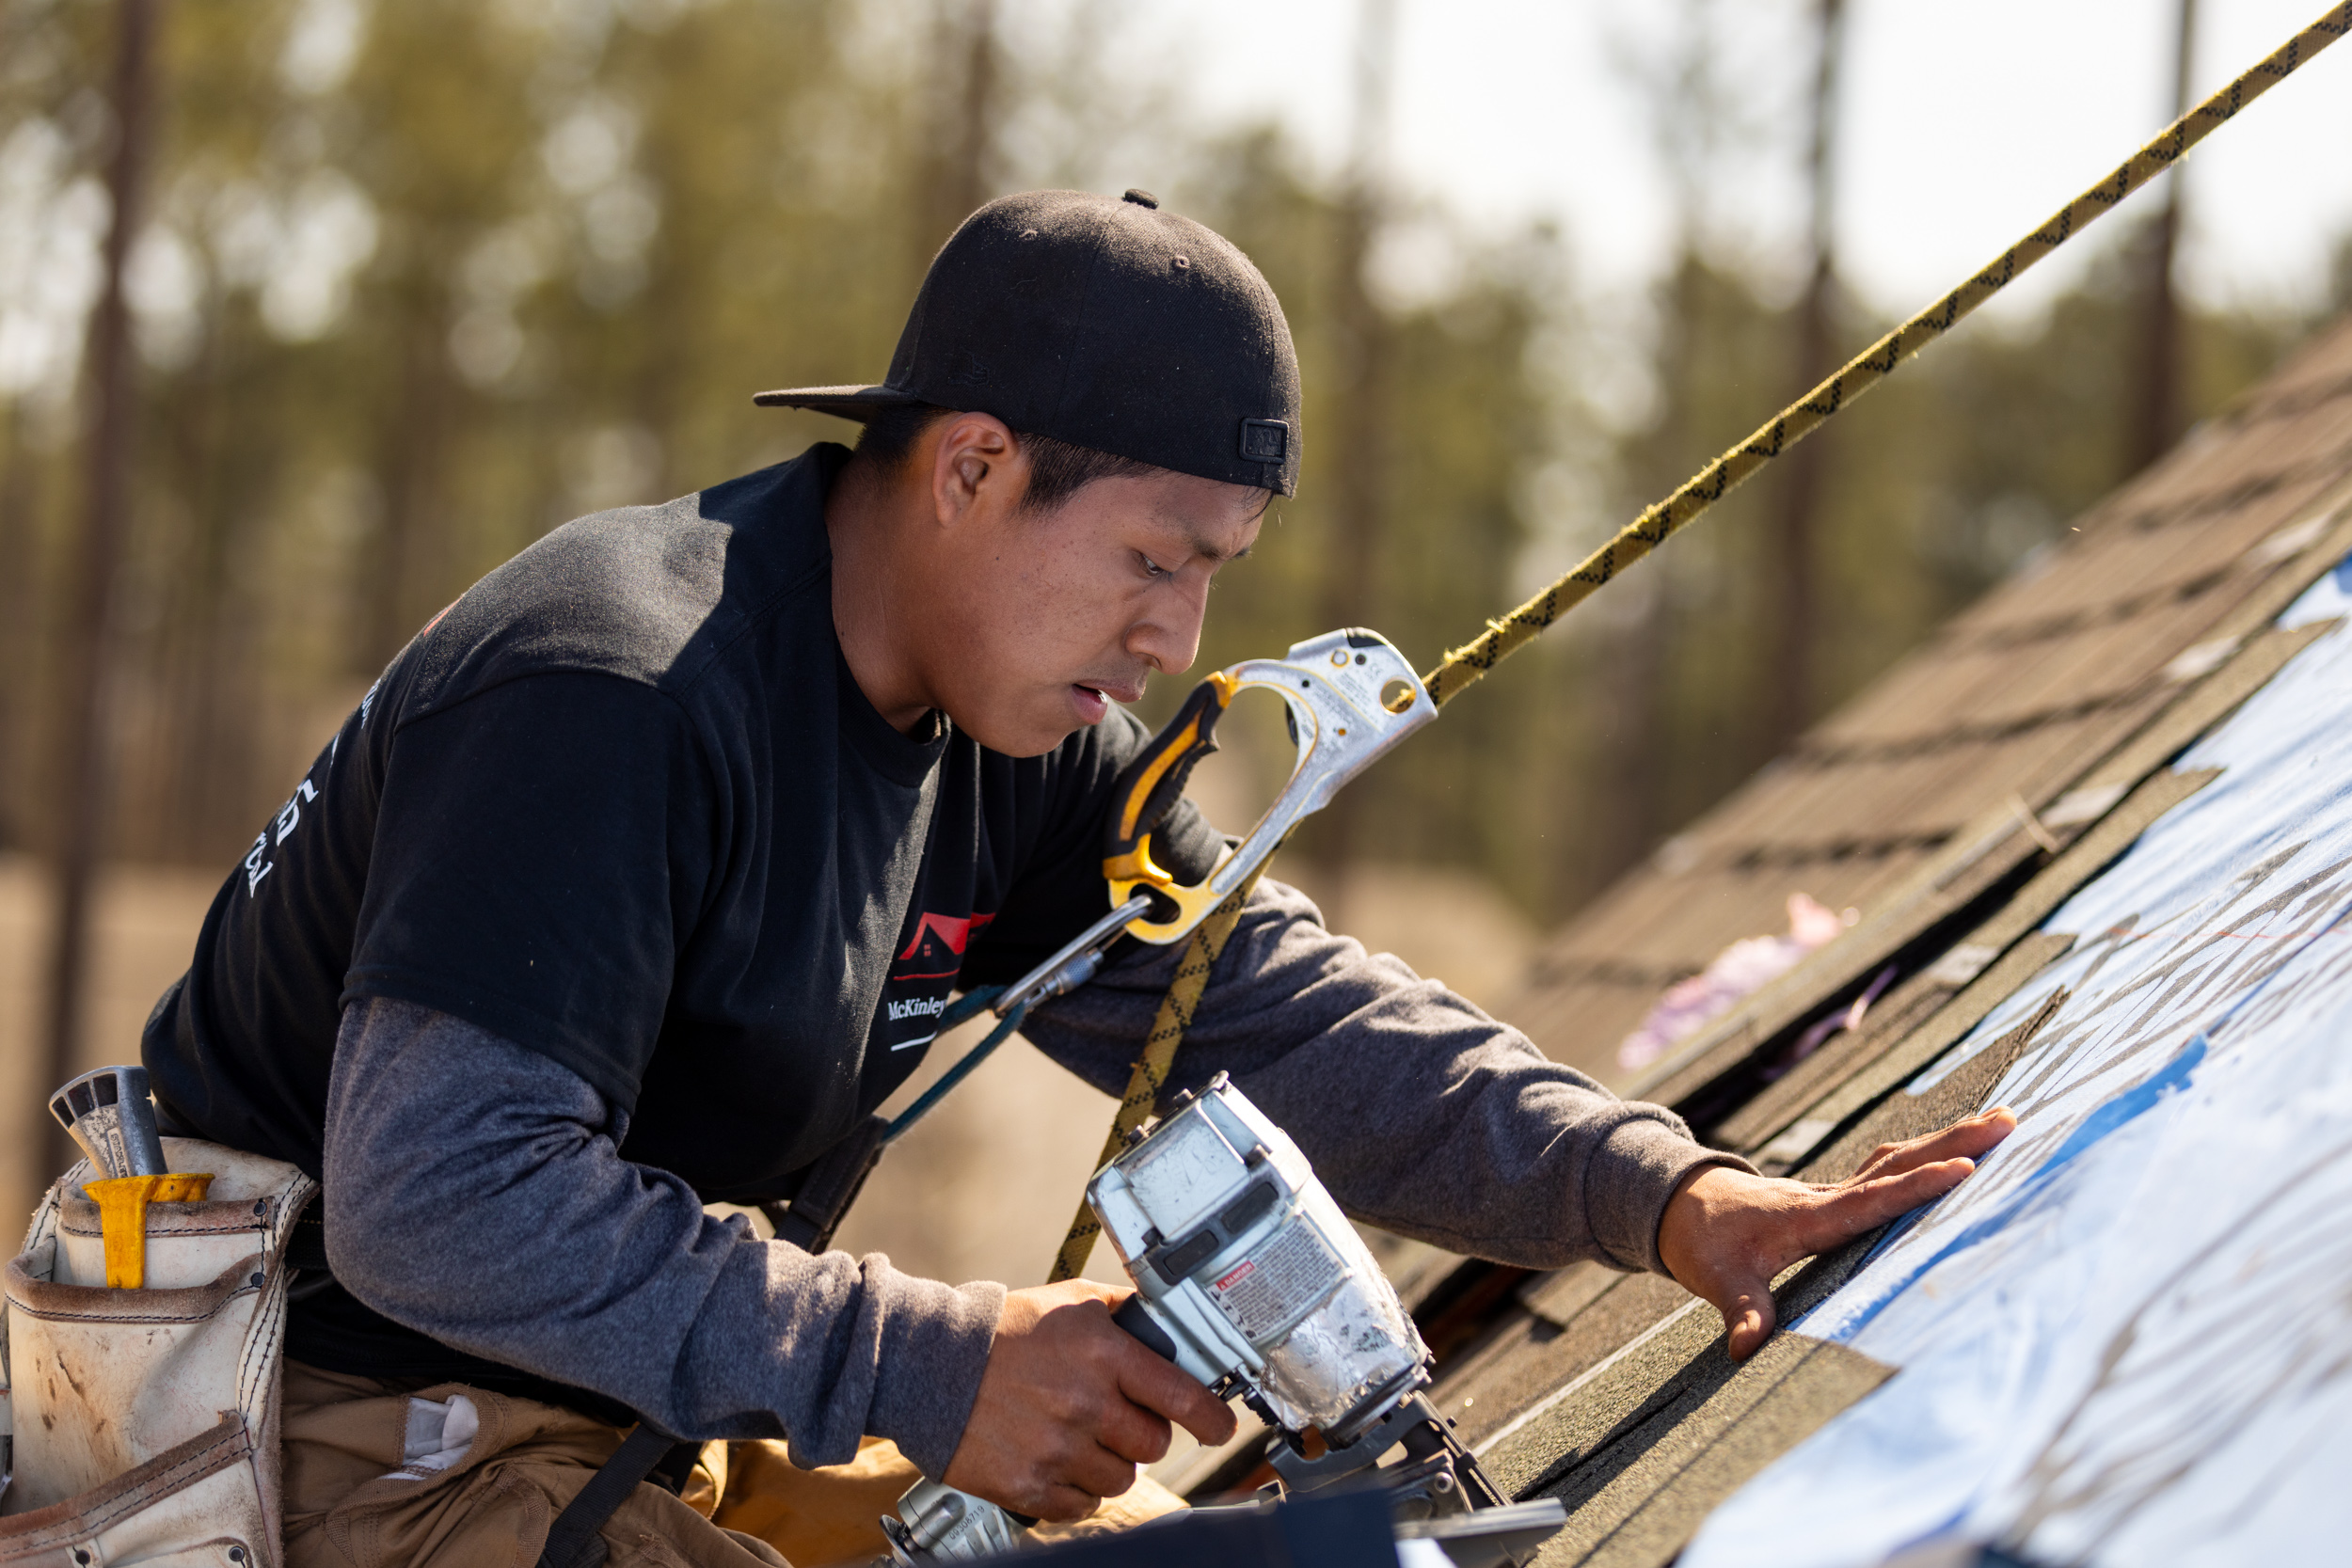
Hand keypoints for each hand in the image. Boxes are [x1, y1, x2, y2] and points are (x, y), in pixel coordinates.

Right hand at [942, 1279, 1237, 1520]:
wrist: (932, 1365)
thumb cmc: (1004, 1331)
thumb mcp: (1071, 1302)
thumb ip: (1125, 1312)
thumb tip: (1172, 1320)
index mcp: (1103, 1355)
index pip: (1182, 1397)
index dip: (1212, 1419)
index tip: (1221, 1428)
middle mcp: (1084, 1404)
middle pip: (1153, 1445)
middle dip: (1143, 1434)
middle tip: (1119, 1419)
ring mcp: (1056, 1449)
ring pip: (1121, 1480)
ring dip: (1110, 1464)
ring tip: (1081, 1438)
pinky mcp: (1028, 1486)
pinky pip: (1081, 1506)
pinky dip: (1077, 1490)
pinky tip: (1058, 1460)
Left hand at [1656, 1107, 2015, 1360]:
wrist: (1680, 1205)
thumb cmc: (1702, 1243)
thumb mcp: (1718, 1281)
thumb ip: (1741, 1312)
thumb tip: (1747, 1349)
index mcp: (1810, 1217)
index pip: (1872, 1200)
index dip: (1918, 1188)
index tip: (1965, 1169)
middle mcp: (1828, 1195)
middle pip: (1899, 1164)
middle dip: (1954, 1142)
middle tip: (2009, 1121)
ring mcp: (1835, 1191)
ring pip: (1898, 1159)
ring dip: (1948, 1140)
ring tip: (2002, 1121)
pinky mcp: (1837, 1194)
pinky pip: (1890, 1169)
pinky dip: (1926, 1156)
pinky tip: (1956, 1148)